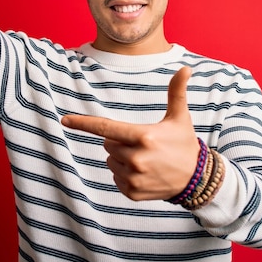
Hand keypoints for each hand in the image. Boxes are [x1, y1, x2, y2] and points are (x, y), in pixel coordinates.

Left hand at [61, 67, 199, 200]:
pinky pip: (116, 178)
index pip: (106, 128)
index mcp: (144, 136)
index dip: (83, 123)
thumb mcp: (180, 117)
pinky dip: (126, 175)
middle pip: (108, 144)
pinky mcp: (132, 192)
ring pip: (111, 161)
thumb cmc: (184, 143)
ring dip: (122, 158)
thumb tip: (185, 68)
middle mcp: (137, 158)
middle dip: (120, 141)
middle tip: (144, 144)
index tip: (65, 120)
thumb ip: (176, 92)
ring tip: (146, 159)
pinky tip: (144, 173)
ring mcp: (134, 178)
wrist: (196, 178)